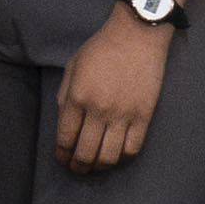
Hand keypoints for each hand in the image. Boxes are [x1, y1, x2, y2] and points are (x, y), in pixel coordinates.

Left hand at [54, 9, 168, 177]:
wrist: (137, 35)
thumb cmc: (101, 48)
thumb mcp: (72, 67)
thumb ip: (64, 96)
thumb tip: (64, 125)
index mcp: (76, 97)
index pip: (65, 138)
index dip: (61, 155)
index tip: (61, 160)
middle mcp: (98, 110)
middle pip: (85, 153)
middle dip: (77, 166)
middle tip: (76, 169)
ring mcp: (122, 114)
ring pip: (108, 157)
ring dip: (98, 167)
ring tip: (95, 166)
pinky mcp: (143, 115)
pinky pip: (132, 148)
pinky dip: (122, 158)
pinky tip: (116, 155)